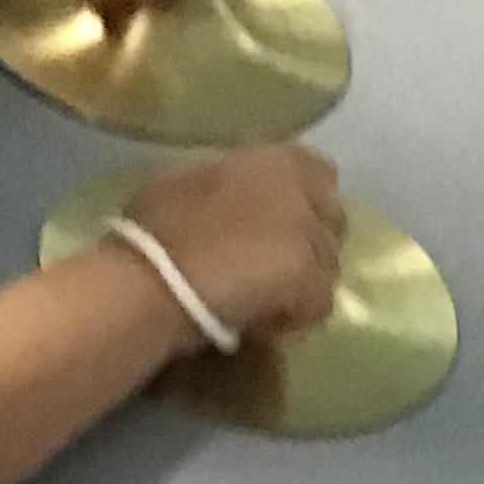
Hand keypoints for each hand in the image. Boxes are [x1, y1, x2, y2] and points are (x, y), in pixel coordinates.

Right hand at [124, 148, 345, 351]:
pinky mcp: (308, 275)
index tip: (277, 233)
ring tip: (264, 306)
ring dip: (301, 288)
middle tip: (275, 274)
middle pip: (332, 220)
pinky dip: (294, 320)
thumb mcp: (183, 184)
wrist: (153, 279)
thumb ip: (222, 186)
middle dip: (310, 247)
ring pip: (328, 266)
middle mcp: (297, 185)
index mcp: (267, 157)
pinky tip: (262, 326)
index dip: (305, 206)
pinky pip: (320, 305)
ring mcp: (306, 230)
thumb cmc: (151, 233)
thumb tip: (224, 200)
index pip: (317, 172)